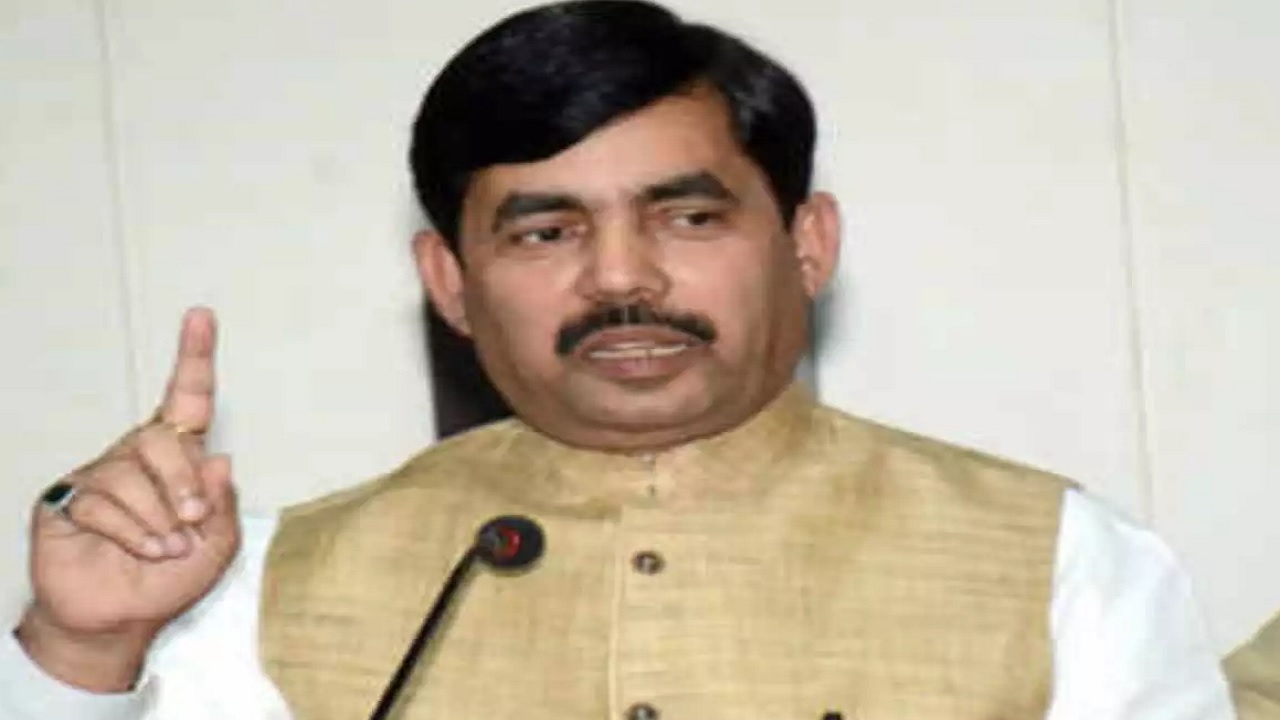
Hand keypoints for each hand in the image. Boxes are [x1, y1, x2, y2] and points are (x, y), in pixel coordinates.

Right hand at [17, 307, 240, 691]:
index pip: (186, 400)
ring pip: (133, 476)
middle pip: (162, 439)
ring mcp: (100, 475)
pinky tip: (141, 551)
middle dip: (183, 483)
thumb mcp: (217, 545)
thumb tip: (219, 459)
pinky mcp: (68, 500)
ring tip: (165, 549)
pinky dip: (132, 534)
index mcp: (178, 459)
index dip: (194, 358)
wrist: (122, 619)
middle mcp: (138, 457)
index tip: (201, 316)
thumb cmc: (170, 578)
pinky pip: (104, 504)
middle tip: (192, 521)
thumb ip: (223, 503)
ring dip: (158, 520)